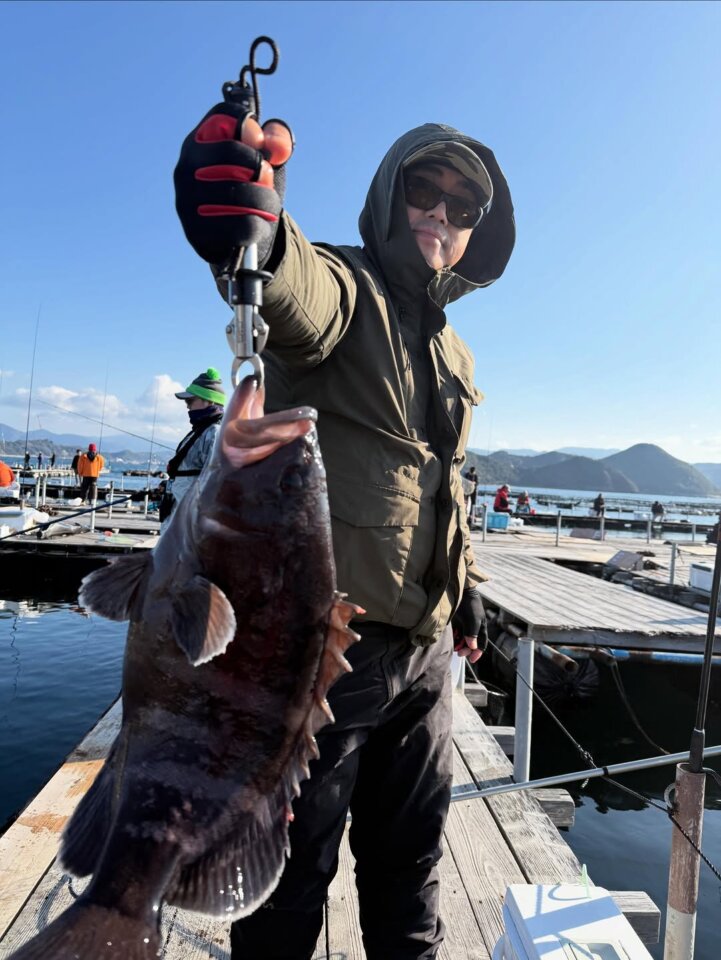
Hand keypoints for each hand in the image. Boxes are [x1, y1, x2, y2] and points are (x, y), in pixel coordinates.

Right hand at [174, 101, 292, 265]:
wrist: (233, 238)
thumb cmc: (248, 188)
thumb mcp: (264, 159)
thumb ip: (276, 141)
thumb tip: (278, 147)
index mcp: (199, 140)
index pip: (223, 115)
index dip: (251, 128)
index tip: (261, 147)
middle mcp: (186, 166)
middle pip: (231, 151)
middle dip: (261, 168)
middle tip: (267, 180)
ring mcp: (187, 199)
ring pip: (238, 191)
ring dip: (265, 200)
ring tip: (270, 206)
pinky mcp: (195, 230)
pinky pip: (239, 225)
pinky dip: (258, 225)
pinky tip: (260, 225)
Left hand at [451, 587, 488, 664]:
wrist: (461, 590)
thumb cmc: (469, 604)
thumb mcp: (472, 619)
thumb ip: (472, 633)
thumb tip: (472, 646)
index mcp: (481, 627)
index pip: (481, 644)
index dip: (477, 653)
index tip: (471, 660)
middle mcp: (474, 627)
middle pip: (472, 643)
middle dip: (467, 650)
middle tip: (460, 653)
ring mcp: (465, 624)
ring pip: (464, 640)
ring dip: (461, 645)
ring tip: (456, 649)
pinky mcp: (457, 621)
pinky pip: (457, 634)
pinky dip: (456, 639)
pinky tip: (453, 640)